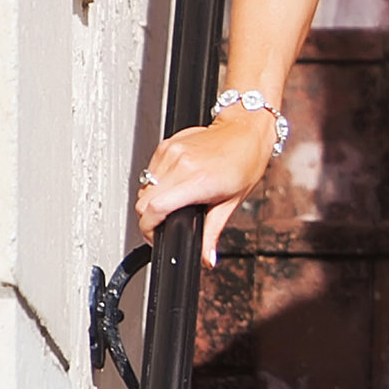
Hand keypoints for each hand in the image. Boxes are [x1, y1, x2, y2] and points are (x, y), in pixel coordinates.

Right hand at [134, 108, 275, 267]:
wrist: (245, 131)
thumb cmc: (244, 162)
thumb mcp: (231, 203)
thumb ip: (212, 233)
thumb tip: (206, 257)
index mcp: (197, 181)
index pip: (154, 208)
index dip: (148, 229)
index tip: (155, 236)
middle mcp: (181, 164)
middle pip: (143, 201)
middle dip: (149, 218)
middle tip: (164, 222)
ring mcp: (171, 152)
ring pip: (144, 186)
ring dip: (152, 199)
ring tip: (172, 201)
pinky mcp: (167, 144)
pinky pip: (150, 171)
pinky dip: (156, 182)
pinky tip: (174, 183)